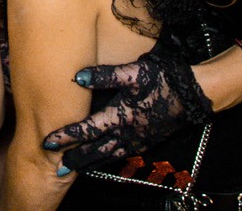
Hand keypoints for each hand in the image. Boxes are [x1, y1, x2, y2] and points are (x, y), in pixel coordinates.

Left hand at [41, 40, 212, 170]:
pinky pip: (124, 154)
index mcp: (120, 116)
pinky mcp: (149, 140)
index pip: (87, 129)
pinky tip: (106, 159)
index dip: (66, 136)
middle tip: (56, 168)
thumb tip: (77, 77)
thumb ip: (104, 76)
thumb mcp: (133, 73)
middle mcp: (128, 132)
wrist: (195, 93)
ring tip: (75, 169)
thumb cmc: (163, 79)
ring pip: (110, 155)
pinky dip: (110, 159)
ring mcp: (139, 139)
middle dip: (75, 158)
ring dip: (91, 162)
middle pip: (96, 150)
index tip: (47, 142)